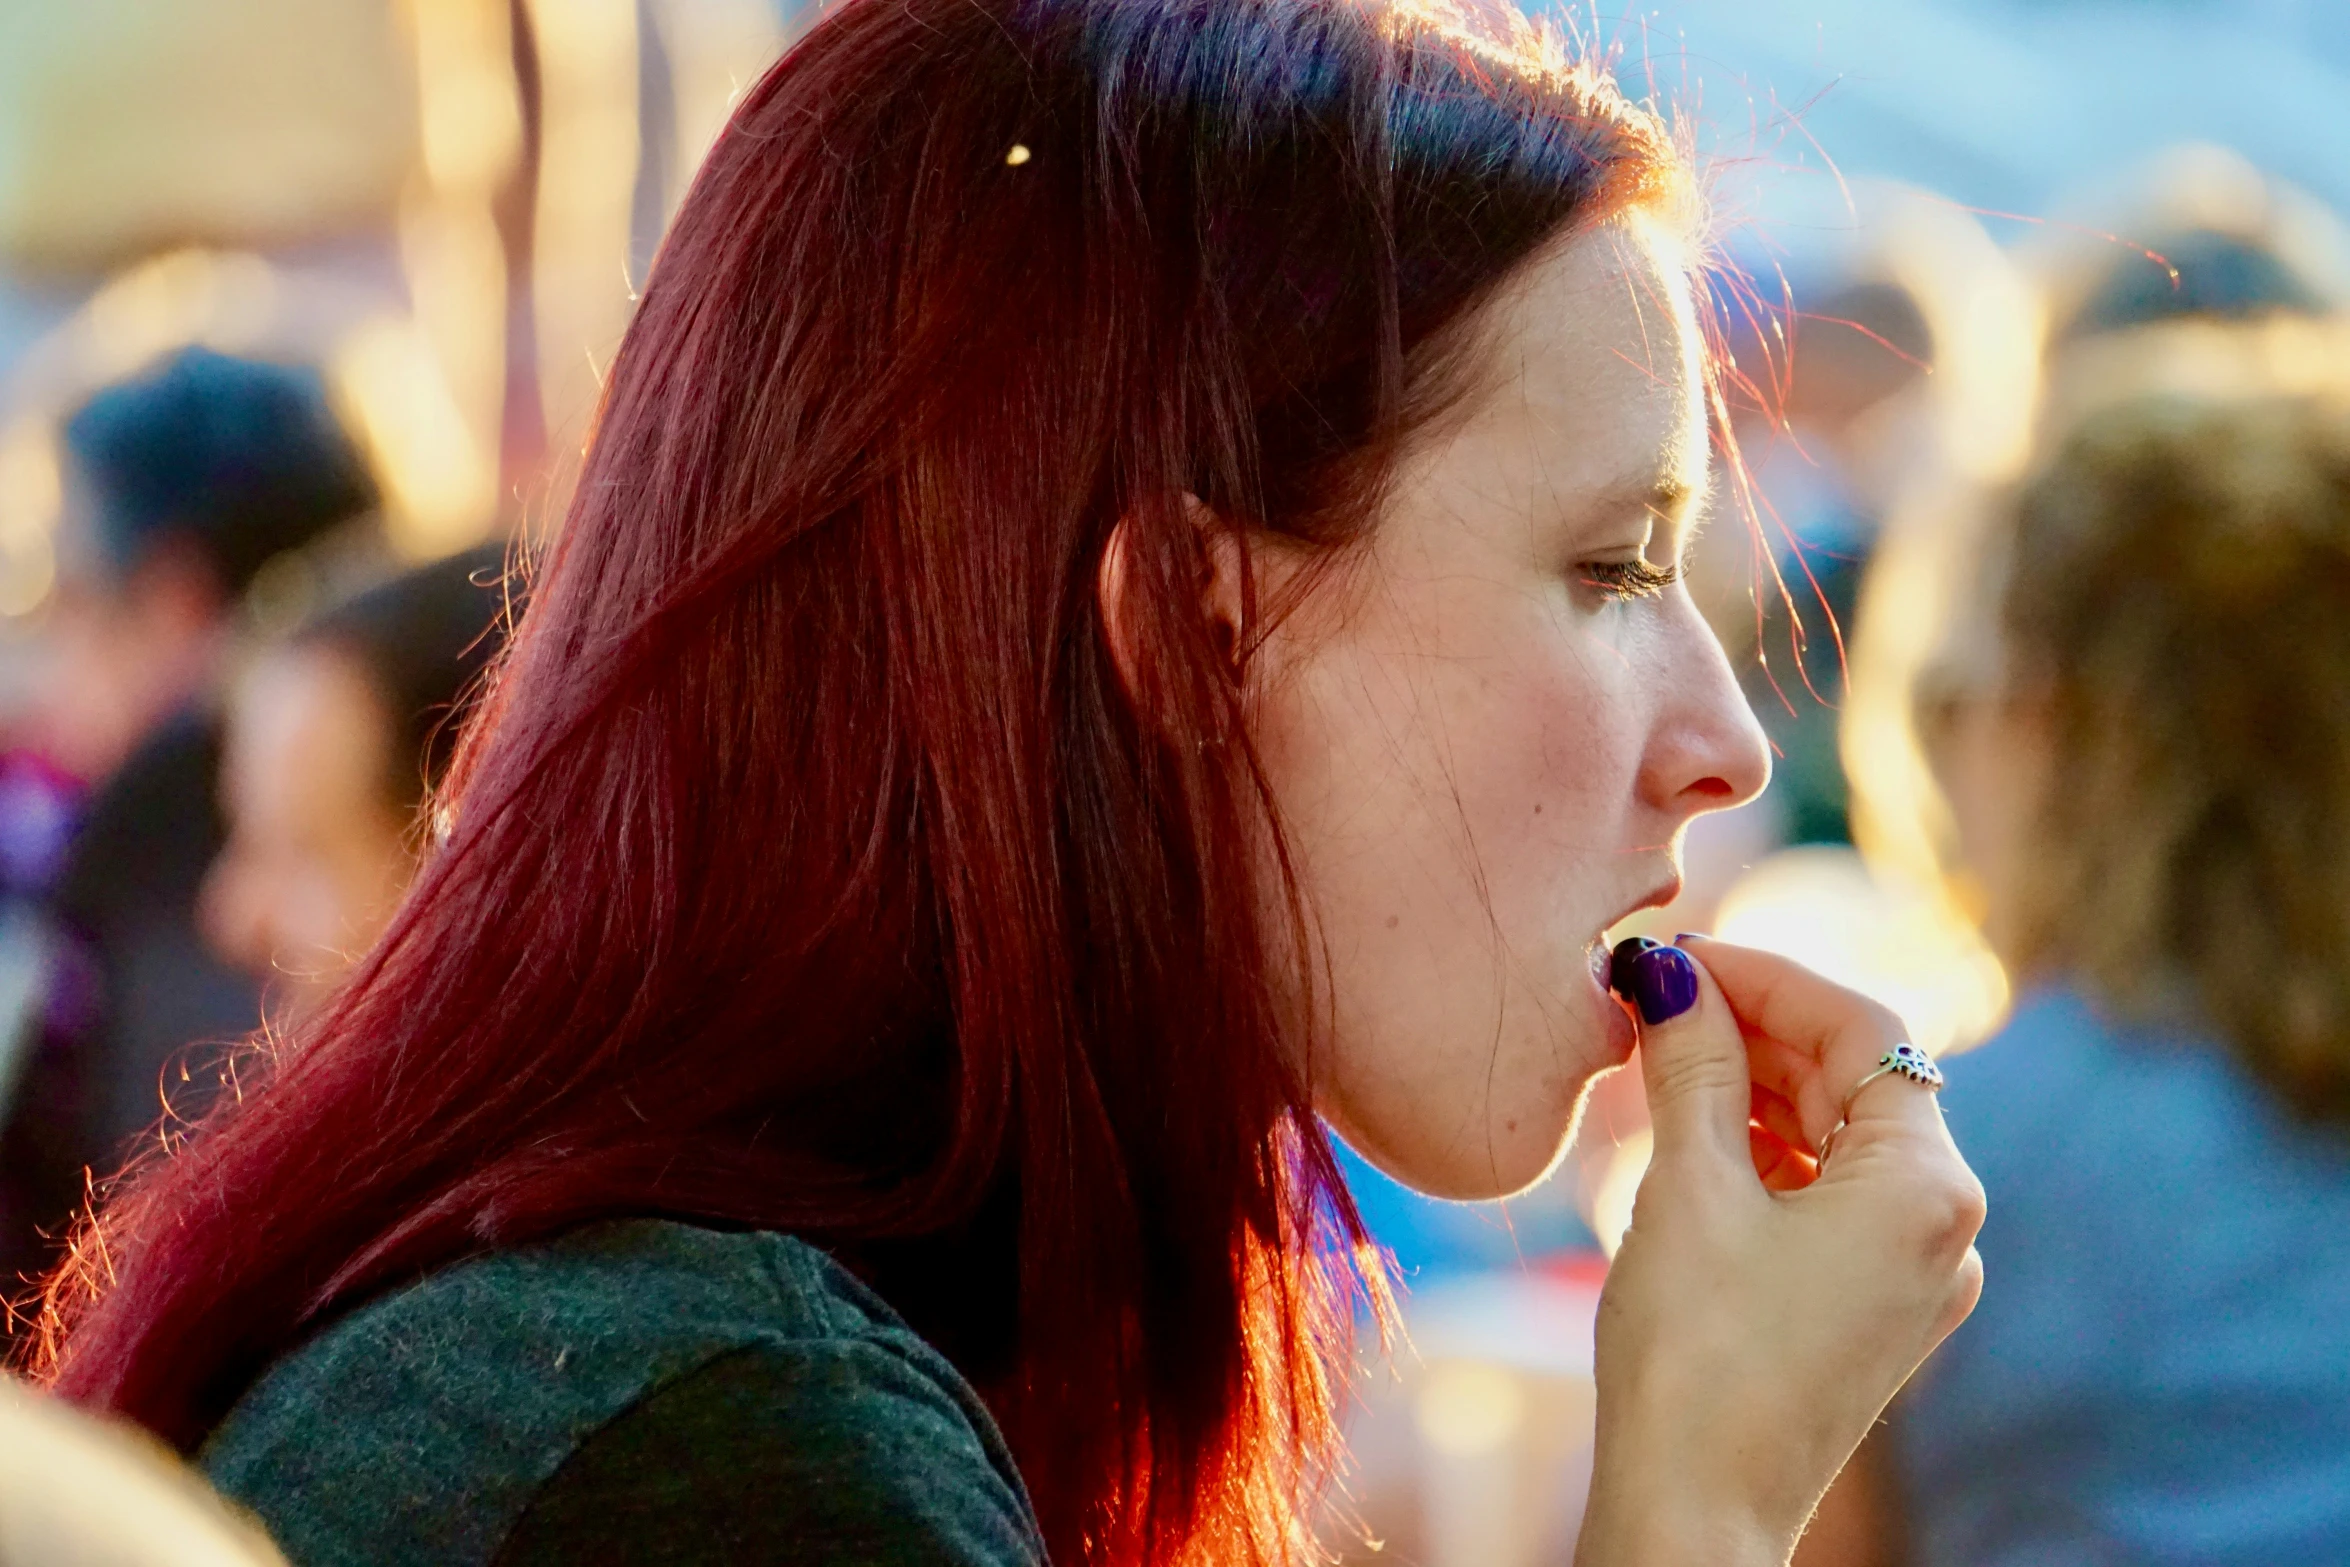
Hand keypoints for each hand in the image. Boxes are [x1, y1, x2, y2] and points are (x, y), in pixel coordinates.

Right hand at [1575, 938, 1984, 1566]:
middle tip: (1655, 994)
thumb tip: (1671, 972)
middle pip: (1852, 1079)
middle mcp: (1944, 1227)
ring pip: (1835, 1135)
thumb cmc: (1695, 1354)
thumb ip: (1691, 1064)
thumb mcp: (1689, 1187)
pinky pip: (1826, 1192)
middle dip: (1753, 1028)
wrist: (1695, 1510)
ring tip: (1658, 1052)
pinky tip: (1690, 1129)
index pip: (1859, 1029)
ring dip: (1752, 1085)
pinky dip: (1762, 1149)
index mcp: (1927, 1188)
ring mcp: (1911, 1272)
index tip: (1680, 952)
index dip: (1765, 975)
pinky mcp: (1869, 1306)